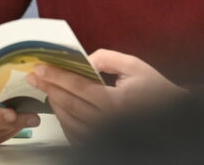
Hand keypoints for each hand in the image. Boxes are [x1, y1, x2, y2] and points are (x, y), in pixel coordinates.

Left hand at [28, 49, 185, 141]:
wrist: (169, 116)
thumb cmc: (154, 90)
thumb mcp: (135, 66)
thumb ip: (108, 59)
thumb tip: (85, 60)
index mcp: (115, 102)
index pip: (78, 87)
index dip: (57, 77)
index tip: (41, 68)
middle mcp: (107, 122)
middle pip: (68, 104)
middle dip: (48, 87)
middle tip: (34, 75)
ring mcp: (102, 136)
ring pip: (68, 120)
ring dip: (53, 103)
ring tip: (45, 88)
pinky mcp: (100, 143)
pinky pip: (74, 134)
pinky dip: (63, 120)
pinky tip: (59, 107)